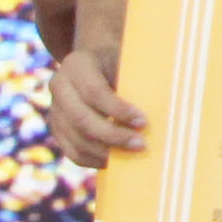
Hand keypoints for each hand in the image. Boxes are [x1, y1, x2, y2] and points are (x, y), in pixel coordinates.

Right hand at [49, 42, 146, 167]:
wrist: (96, 62)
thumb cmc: (122, 62)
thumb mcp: (128, 60)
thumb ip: (138, 79)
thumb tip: (166, 106)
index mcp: (77, 65)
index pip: (95, 92)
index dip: (118, 110)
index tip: (143, 122)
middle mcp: (59, 86)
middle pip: (82, 119)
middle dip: (113, 136)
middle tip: (141, 145)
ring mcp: (54, 109)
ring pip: (75, 139)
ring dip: (104, 152)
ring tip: (132, 155)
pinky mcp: (57, 128)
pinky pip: (71, 151)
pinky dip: (93, 160)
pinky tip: (115, 161)